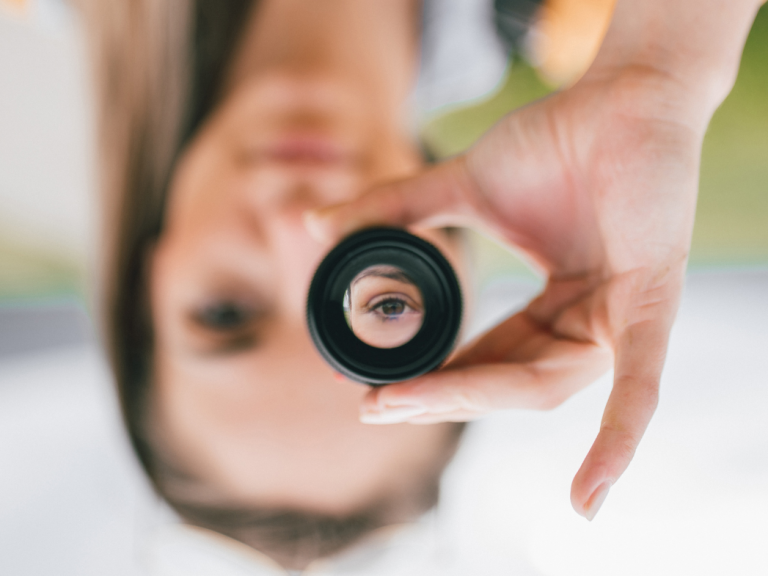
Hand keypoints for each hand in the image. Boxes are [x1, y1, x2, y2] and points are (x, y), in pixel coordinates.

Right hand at [306, 67, 702, 519]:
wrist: (622, 94)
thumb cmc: (555, 140)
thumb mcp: (461, 187)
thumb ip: (393, 210)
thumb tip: (315, 224)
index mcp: (554, 308)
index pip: (487, 361)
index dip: (432, 381)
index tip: (373, 391)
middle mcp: (587, 324)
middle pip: (509, 382)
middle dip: (439, 397)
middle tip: (374, 404)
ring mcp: (622, 320)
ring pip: (542, 384)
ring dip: (470, 397)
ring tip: (400, 401)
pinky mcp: (653, 306)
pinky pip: (638, 387)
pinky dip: (615, 445)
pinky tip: (588, 500)